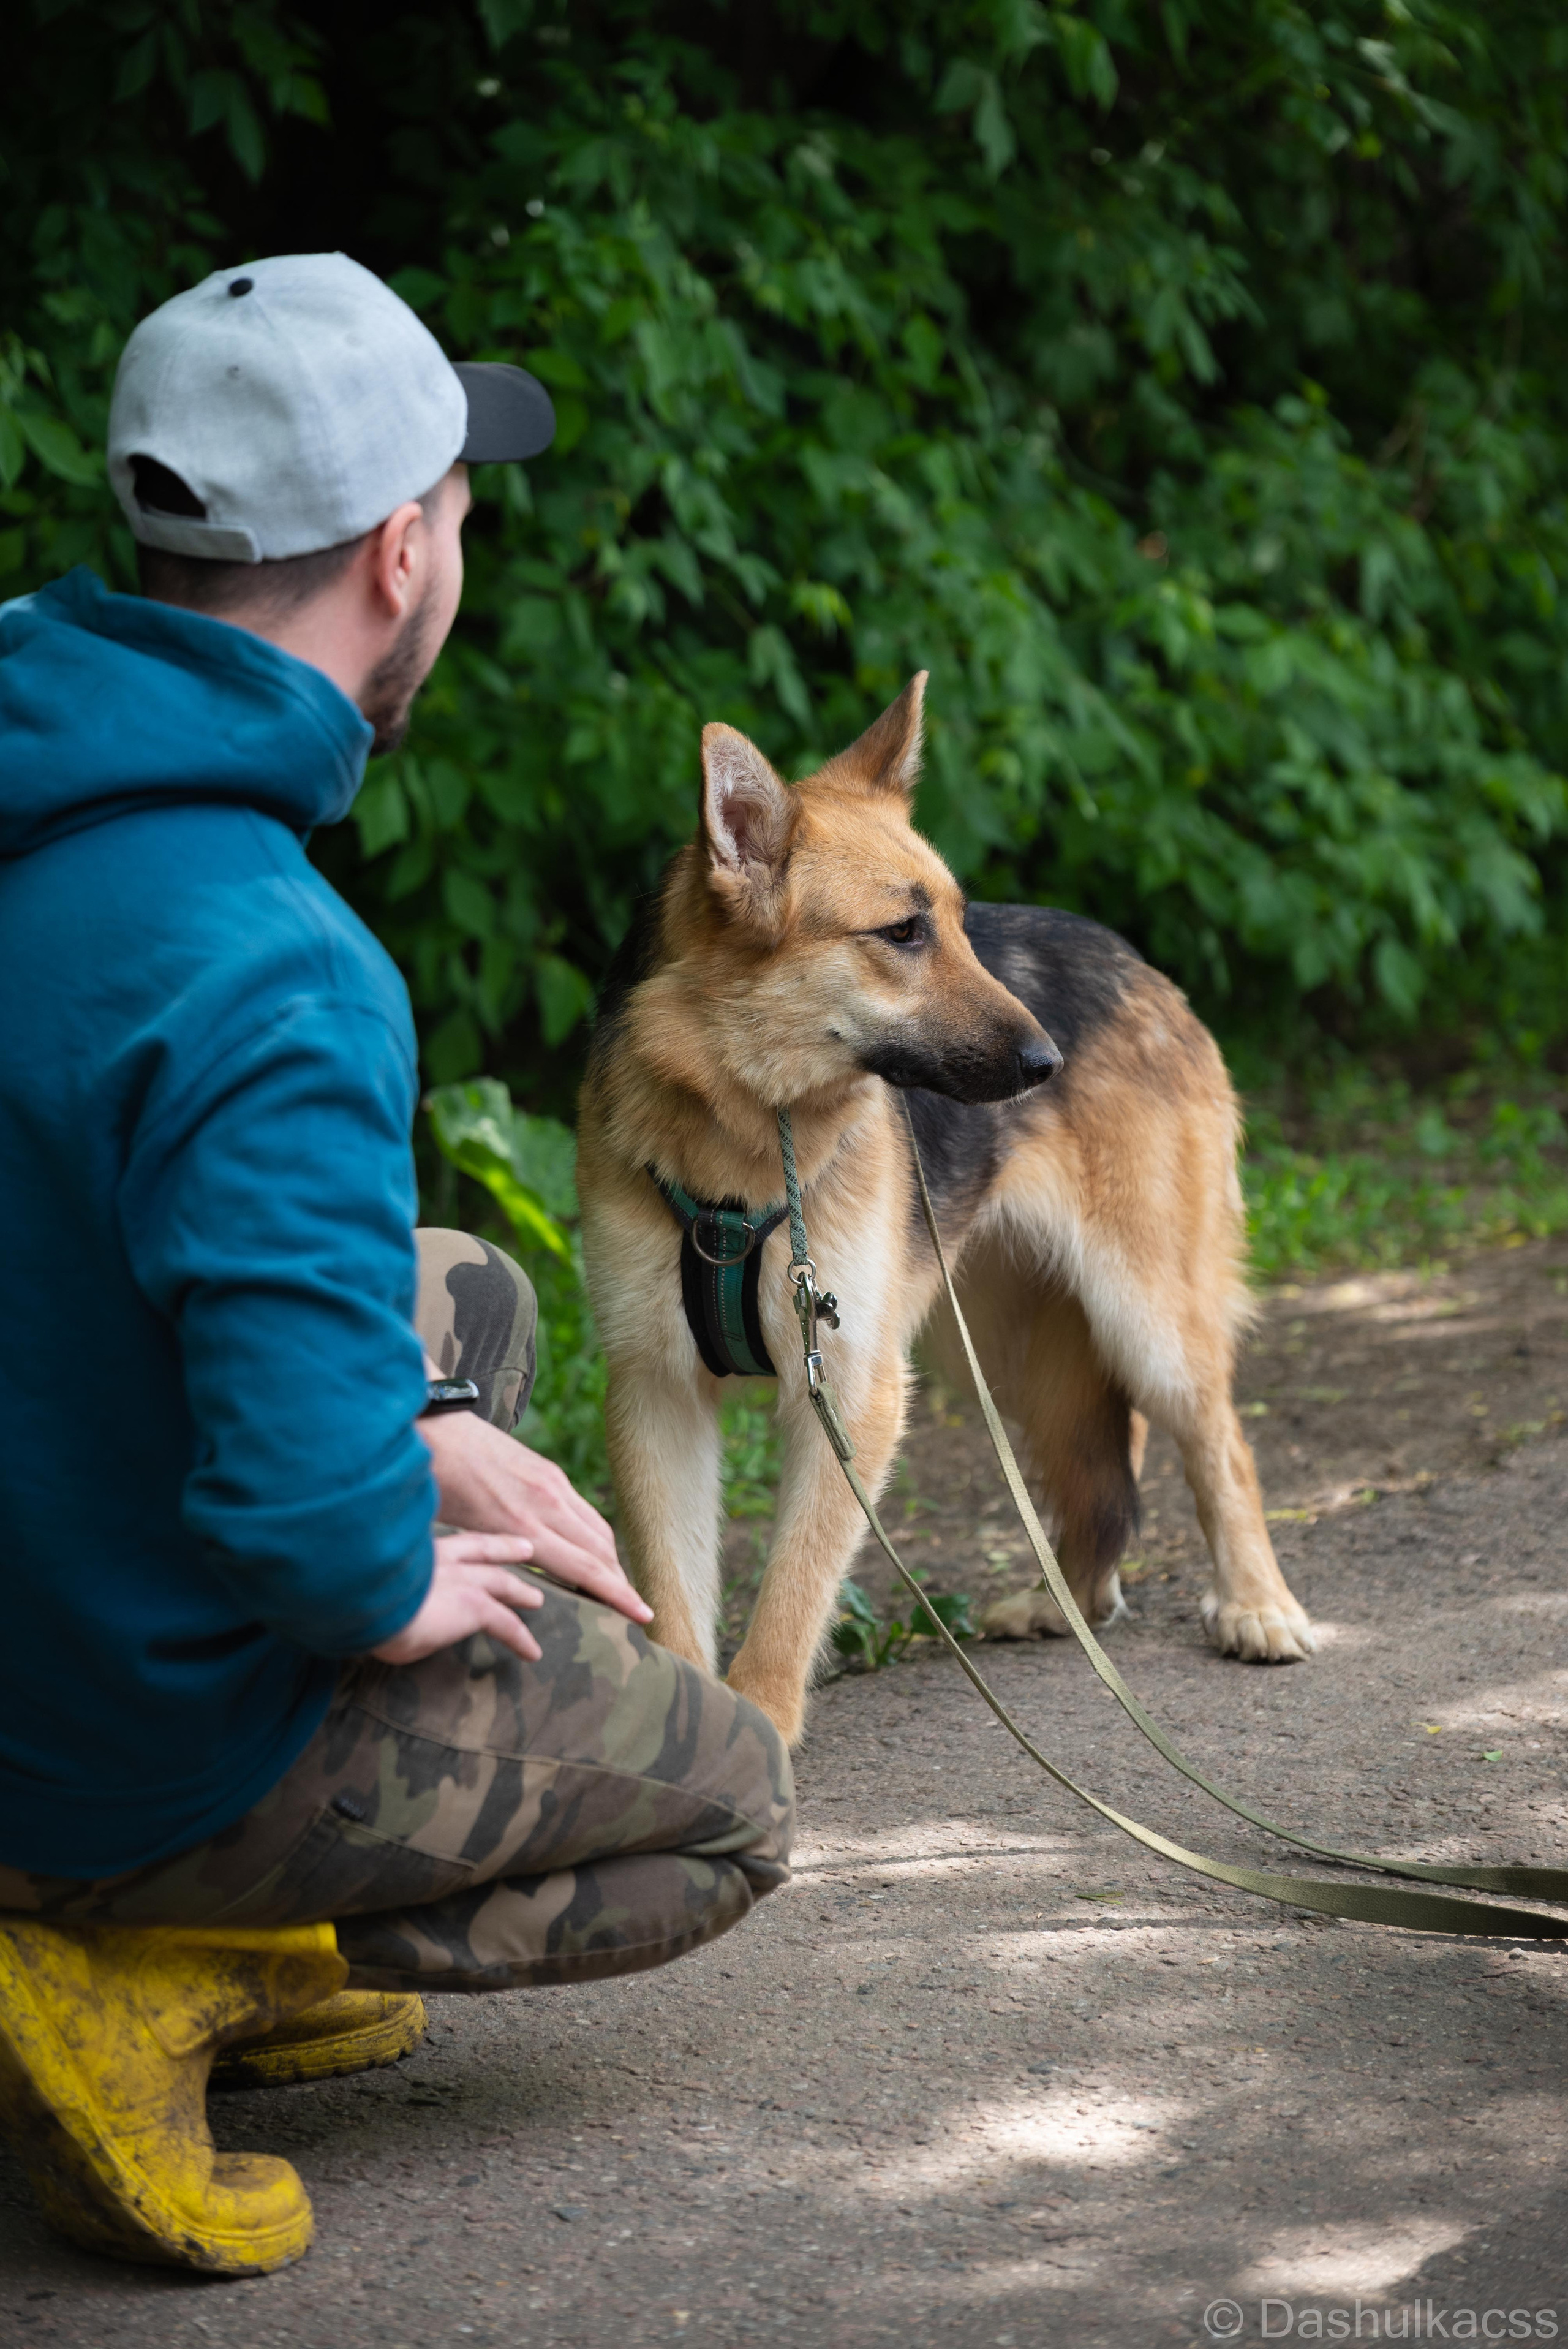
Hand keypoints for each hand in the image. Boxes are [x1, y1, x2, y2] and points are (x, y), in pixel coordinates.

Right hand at [370, 1532, 542, 1664]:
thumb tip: (370, 1601)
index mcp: (415, 1549)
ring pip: (501, 1583)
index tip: (477, 1541)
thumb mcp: (366, 1583)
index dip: (466, 1541)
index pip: (447, 1540)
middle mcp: (441, 1558)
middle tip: (525, 1548)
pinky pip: (506, 1625)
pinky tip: (532, 1653)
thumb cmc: (351, 1597)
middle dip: (505, 1549)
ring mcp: (461, 1579)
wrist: (362, 1601)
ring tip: (536, 1599)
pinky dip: (521, 1638)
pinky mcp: (474, 1606)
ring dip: (520, 1590)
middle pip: (482, 1549)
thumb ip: (381, 1586)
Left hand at [418, 1410, 651, 1627]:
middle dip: (622, 1585)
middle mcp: (546, 1503)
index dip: (618, 1596)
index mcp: (521, 1526)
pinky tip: (590, 1553)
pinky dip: (595, 1537)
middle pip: (602, 1552)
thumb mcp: (453, 1535)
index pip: (586, 1569)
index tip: (644, 1615)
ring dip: (611, 1561)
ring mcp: (552, 1483)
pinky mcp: (549, 1471)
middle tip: (636, 1612)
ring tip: (616, 1589)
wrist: (432, 1425)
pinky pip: (584, 1511)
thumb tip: (494, 1594)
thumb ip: (485, 1562)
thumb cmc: (432, 1486)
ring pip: (599, 1530)